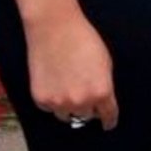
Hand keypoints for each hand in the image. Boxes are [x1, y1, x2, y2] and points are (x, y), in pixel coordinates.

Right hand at [24, 13, 118, 128]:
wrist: (54, 27)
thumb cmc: (82, 39)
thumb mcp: (105, 62)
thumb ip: (104, 85)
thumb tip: (102, 100)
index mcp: (101, 92)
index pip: (109, 116)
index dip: (109, 120)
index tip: (107, 123)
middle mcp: (81, 102)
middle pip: (87, 116)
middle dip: (87, 106)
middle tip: (81, 89)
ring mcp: (60, 103)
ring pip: (67, 115)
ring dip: (69, 106)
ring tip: (66, 84)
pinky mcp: (42, 100)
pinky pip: (50, 108)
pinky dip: (52, 100)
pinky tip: (53, 81)